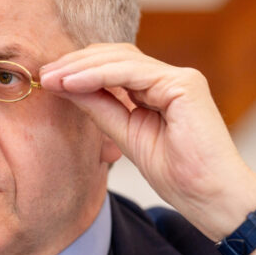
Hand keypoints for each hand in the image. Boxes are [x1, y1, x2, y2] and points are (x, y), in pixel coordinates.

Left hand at [40, 43, 255, 245]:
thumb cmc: (178, 175)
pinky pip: (132, 72)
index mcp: (158, 90)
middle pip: (114, 56)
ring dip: (81, 67)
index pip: (112, 66)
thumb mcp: (125, 135)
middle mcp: (170, 78)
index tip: (47, 80)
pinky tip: (72, 83)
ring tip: (52, 78)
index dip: (78, 69)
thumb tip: (66, 86)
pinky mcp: (185, 85)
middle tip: (43, 74)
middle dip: (75, 63)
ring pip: (121, 59)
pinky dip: (98, 75)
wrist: (211, 198)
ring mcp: (180, 78)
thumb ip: (100, 108)